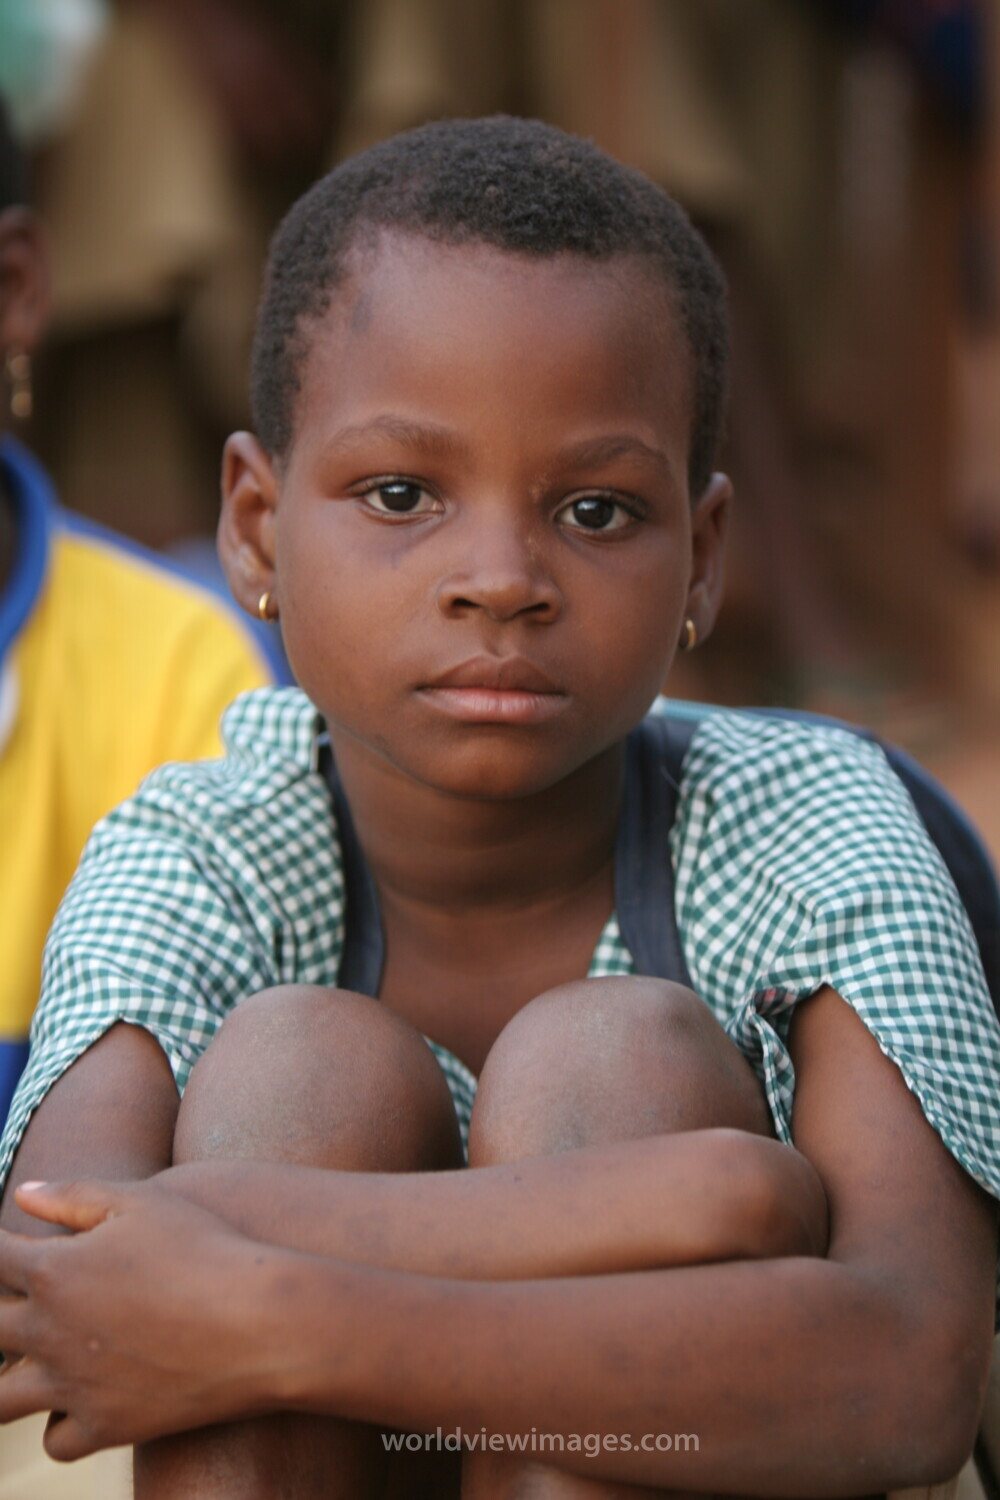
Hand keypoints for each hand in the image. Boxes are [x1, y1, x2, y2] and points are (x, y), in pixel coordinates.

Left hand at [0, 1179, 286, 1458]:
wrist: (257, 1320)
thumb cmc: (204, 1248)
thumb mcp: (141, 1203)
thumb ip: (74, 1195)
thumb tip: (22, 1193)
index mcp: (53, 1270)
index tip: (10, 1252)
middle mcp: (50, 1332)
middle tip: (23, 1306)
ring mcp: (73, 1386)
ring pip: (3, 1399)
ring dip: (5, 1379)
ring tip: (26, 1364)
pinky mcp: (105, 1427)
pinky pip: (55, 1441)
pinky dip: (56, 1423)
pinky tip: (73, 1400)